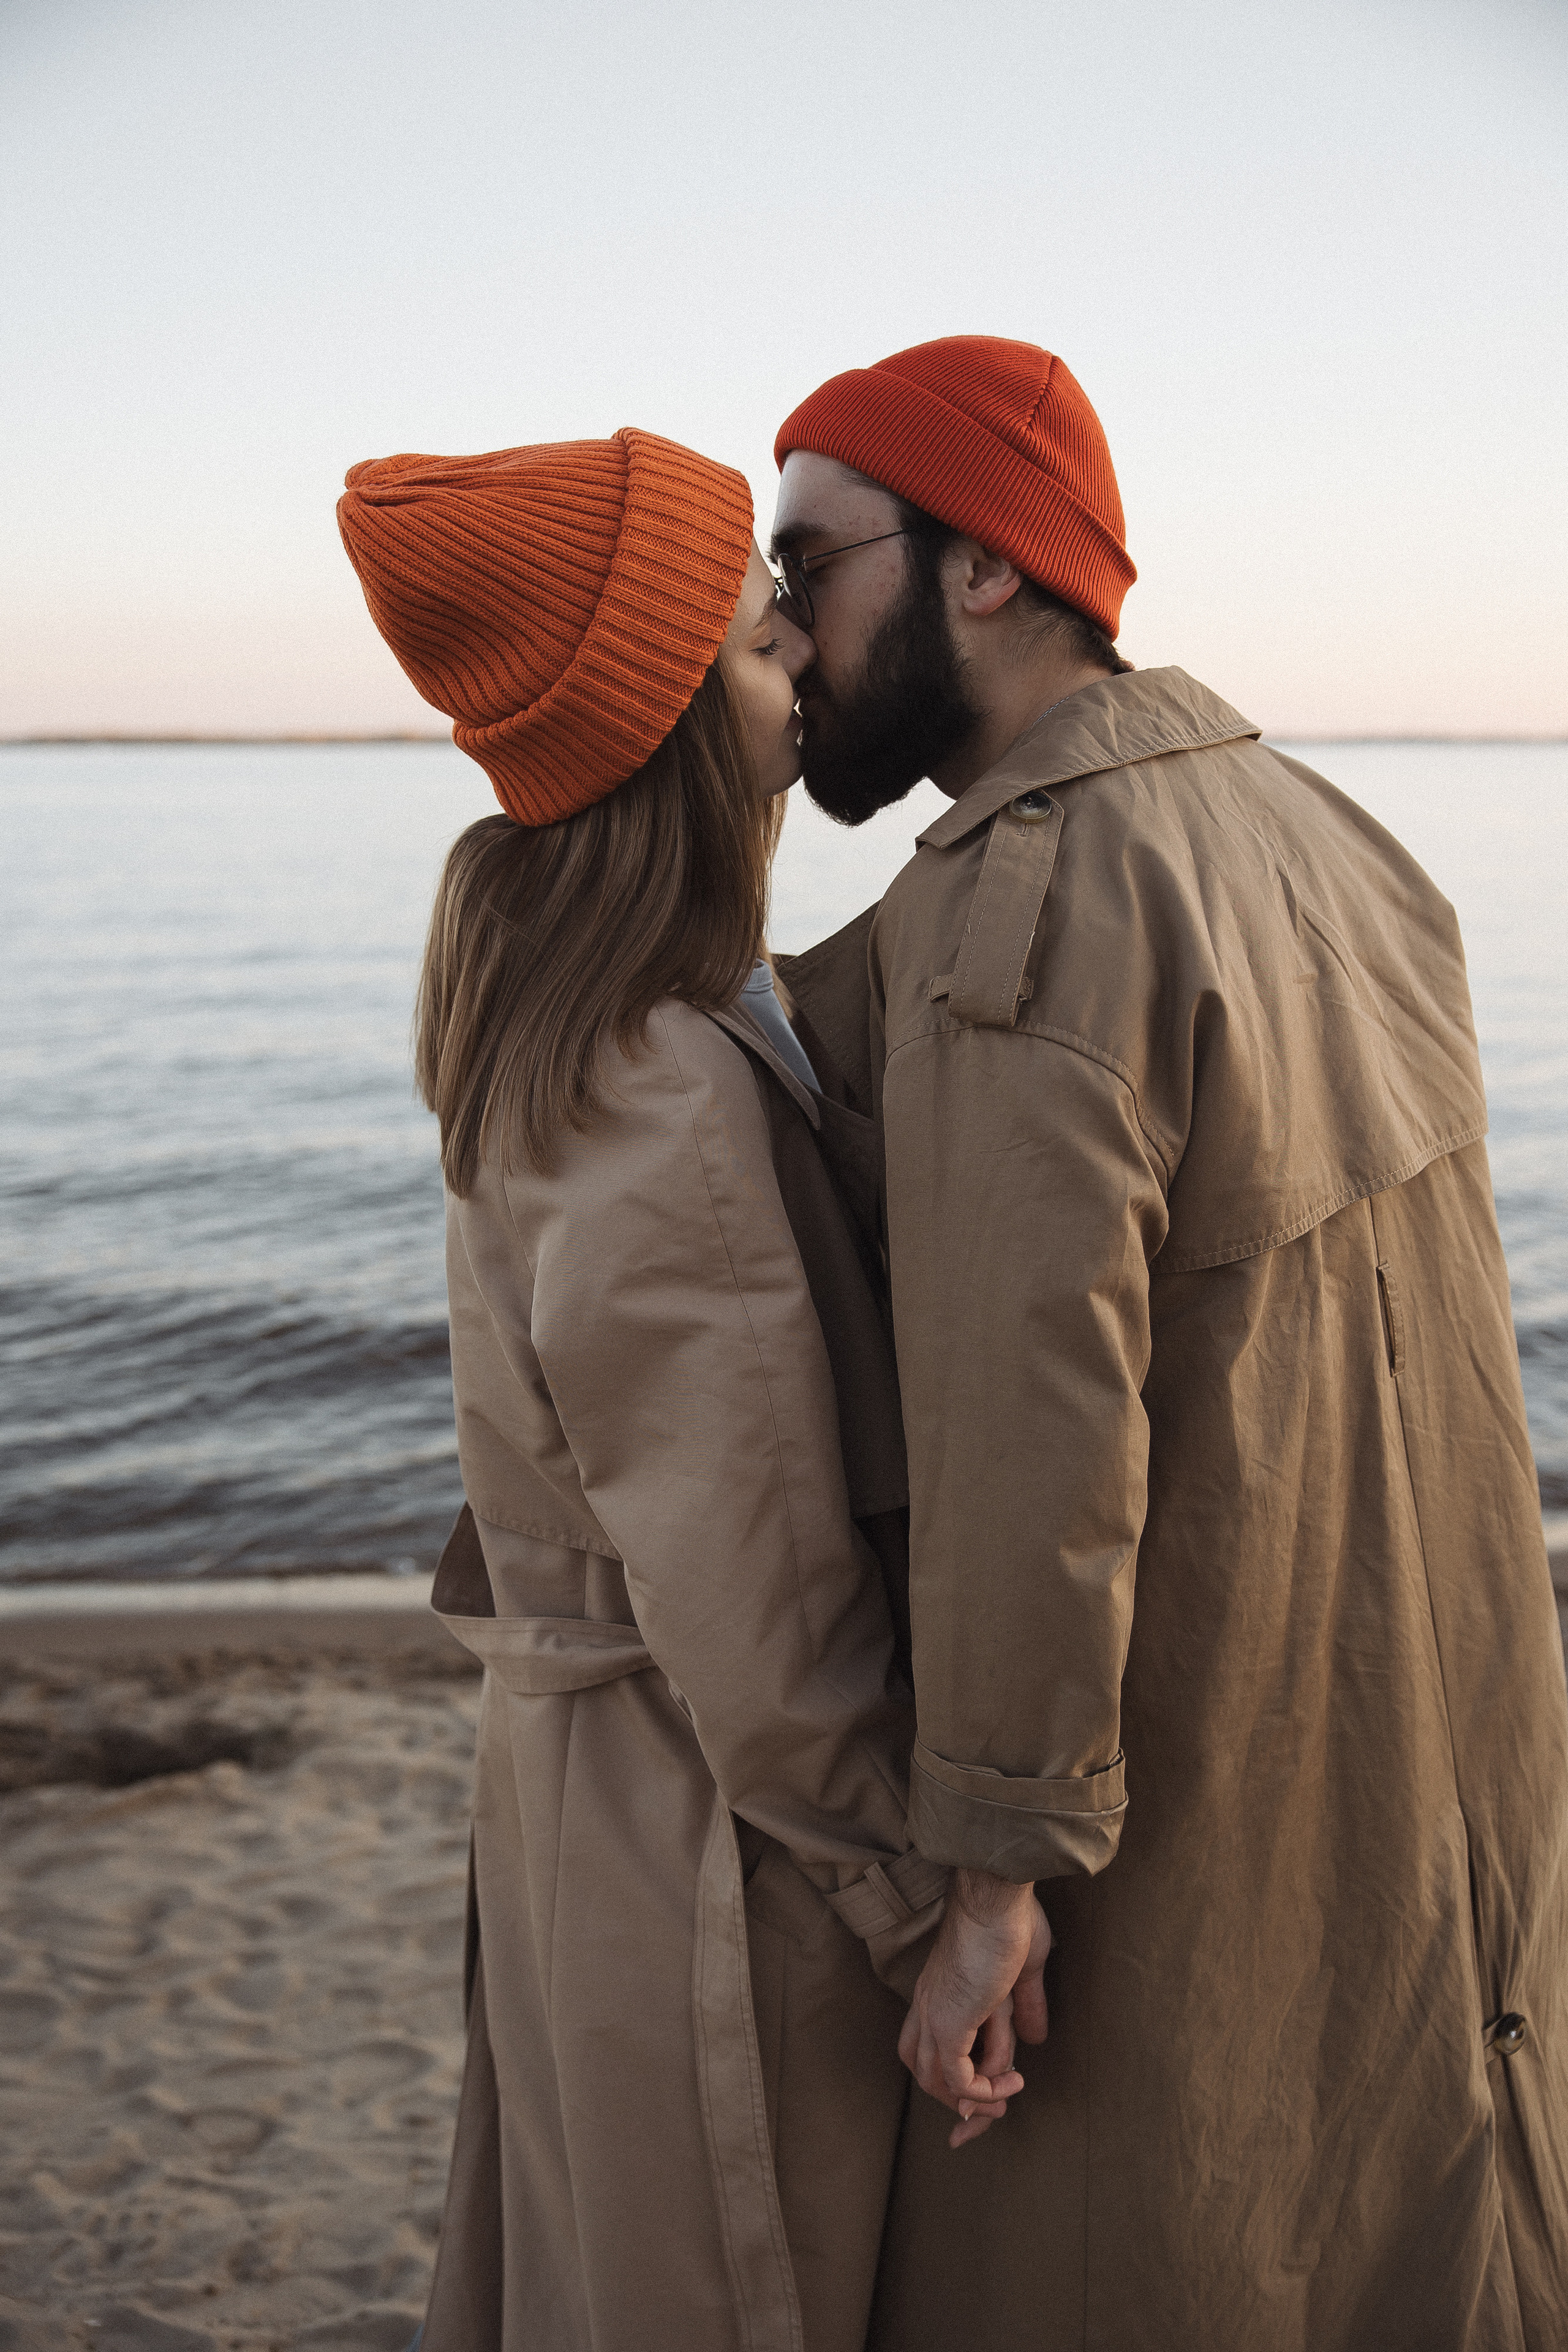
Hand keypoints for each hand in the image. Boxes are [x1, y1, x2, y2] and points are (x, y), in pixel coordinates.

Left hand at [898, 1869, 1050, 2149]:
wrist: (997, 1894)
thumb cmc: (1012, 1917)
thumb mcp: (1023, 1969)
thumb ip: (1025, 2004)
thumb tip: (1035, 2039)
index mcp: (939, 1991)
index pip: (925, 2050)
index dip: (947, 2085)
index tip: (971, 2115)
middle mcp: (928, 2007)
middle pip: (925, 2074)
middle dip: (962, 2103)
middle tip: (999, 2110)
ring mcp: (934, 2016)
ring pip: (938, 2082)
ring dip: (979, 2097)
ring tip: (1012, 2086)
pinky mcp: (949, 2024)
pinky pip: (958, 2079)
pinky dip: (985, 2091)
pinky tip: (1013, 2079)